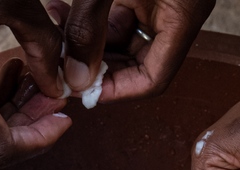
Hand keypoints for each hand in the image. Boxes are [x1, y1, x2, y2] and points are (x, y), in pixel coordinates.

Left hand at [47, 0, 213, 99]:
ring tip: (55, 30)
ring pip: (123, 39)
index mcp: (184, 15)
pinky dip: (93, 19)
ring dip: (88, 41)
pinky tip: (62, 12)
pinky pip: (119, 15)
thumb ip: (89, 26)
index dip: (116, 91)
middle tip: (61, 64)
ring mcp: (162, 0)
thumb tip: (75, 76)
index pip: (154, 78)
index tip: (82, 90)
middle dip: (96, 65)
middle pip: (137, 63)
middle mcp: (177, 13)